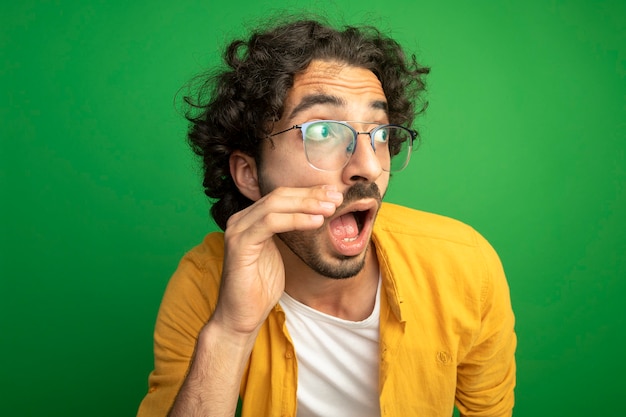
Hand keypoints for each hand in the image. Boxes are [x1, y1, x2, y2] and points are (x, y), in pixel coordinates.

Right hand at [210, 185, 342, 335]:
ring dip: (306, 204)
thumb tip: (317, 215)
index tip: (334, 194)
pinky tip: (315, 222)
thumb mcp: (281, 253)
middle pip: (279, 195)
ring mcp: (238, 230)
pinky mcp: (239, 244)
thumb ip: (290, 232)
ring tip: (330, 208)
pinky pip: (270, 223)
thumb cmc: (261, 289)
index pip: (282, 196)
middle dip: (311, 195)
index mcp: (250, 219)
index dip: (309, 192)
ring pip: (275, 205)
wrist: (241, 317)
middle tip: (337, 197)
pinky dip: (295, 220)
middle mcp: (241, 220)